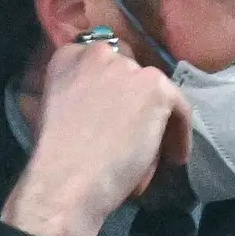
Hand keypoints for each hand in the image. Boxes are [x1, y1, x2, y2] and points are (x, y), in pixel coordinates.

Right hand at [0, 29, 188, 235]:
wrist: (64, 182)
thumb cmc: (54, 159)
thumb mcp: (54, 111)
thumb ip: (80, 95)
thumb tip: (105, 105)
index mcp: (69, 57)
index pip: (103, 62)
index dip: (112, 90)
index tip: (115, 113)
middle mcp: (100, 53)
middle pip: (132, 76)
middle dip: (134, 103)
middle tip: (133, 133)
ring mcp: (130, 69)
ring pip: (156, 95)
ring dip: (155, 121)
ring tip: (150, 153)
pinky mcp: (156, 89)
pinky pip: (179, 110)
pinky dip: (179, 135)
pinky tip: (173, 158)